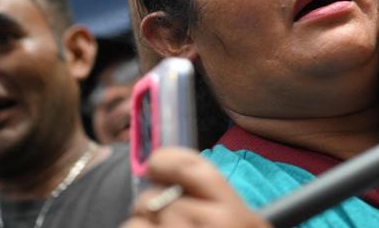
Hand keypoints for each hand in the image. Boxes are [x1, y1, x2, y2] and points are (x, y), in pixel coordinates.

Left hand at [123, 148, 268, 227]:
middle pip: (154, 198)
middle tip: (163, 220)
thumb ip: (212, 200)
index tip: (154, 162)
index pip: (190, 167)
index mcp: (234, 212)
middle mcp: (213, 226)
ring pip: (136, 222)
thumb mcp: (242, 224)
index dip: (164, 159)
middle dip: (150, 206)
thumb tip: (166, 170)